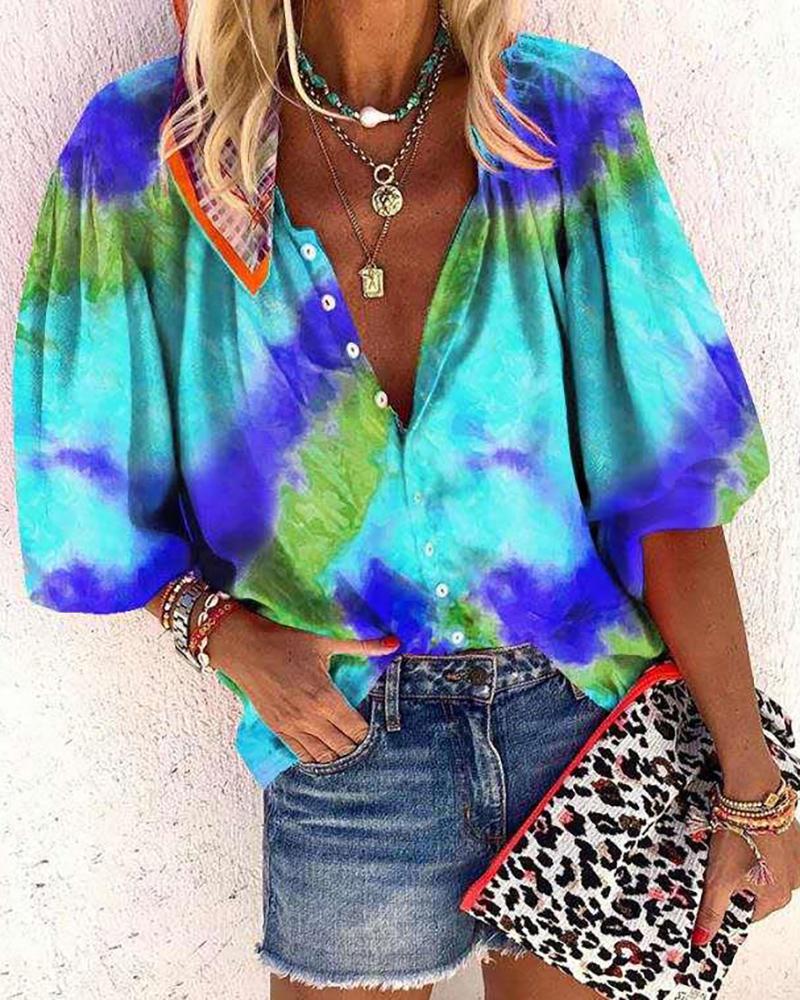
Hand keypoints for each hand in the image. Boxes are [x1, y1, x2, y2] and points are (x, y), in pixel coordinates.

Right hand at [204, 603, 400, 763]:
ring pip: (324, 756)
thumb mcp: (326, 643)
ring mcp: (292, 726)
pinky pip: (302, 755)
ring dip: (337, 752)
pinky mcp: (278, 729)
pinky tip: (323, 747)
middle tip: (360, 735)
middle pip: (343, 747)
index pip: (357, 729)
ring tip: (343, 742)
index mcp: (326, 696)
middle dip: (355, 743)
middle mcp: (310, 716)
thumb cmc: (287, 643)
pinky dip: (316, 755)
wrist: (246, 649)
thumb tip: (396, 643)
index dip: (368, 731)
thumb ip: (363, 646)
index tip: (371, 725)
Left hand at [692, 792, 799, 946]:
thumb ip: (712, 912)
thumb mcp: (717, 878)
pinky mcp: (795, 839)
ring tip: (736, 843)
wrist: (752, 793)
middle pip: (757, 891)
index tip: (717, 883)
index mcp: (776, 897)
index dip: (728, 899)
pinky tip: (748, 834)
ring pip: (765, 870)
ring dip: (749, 860)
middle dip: (738, 878)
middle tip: (724, 858)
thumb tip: (703, 940)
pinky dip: (760, 845)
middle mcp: (793, 882)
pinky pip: (773, 851)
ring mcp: (796, 860)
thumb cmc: (738, 833)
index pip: (747, 913)